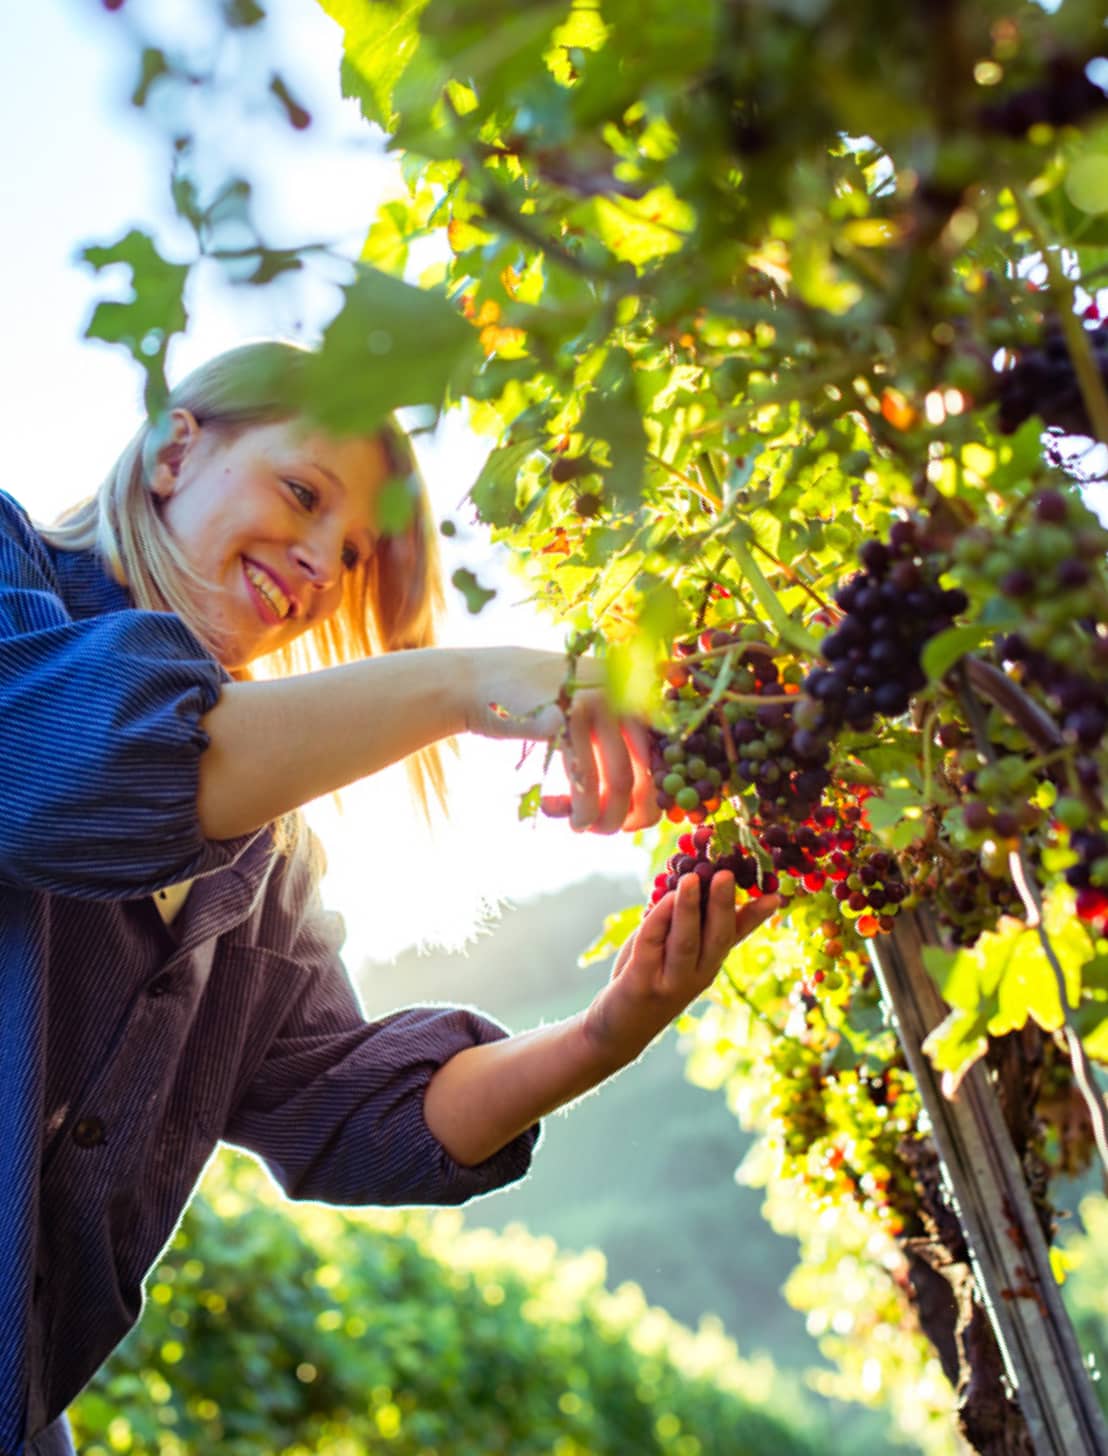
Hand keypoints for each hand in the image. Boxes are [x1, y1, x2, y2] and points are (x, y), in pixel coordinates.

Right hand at [463, 646, 658, 833]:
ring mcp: (594, 703)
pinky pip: (584, 780)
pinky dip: (577, 808)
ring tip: (579, 827)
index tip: (628, 822)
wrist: (480, 679)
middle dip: (625, 816)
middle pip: (641, 774)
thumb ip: (615, 745)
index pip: (660, 758)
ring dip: (600, 818)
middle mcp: (622, 693)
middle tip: (602, 831)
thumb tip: (644, 812)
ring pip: (617, 782)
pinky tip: (554, 809)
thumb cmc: (535, 706)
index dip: (649, 799)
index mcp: (633, 692)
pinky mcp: (565, 718)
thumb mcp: (584, 715)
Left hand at [581, 874, 780, 1071]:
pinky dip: (658, 920)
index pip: (736, 935)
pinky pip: (652, 947)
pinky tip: (661, 899)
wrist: (619, 1029)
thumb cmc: (649, 977)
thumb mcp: (676, 951)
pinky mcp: (642, 984)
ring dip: (690, 909)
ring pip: (686, 942)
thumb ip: (690, 923)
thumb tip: (700, 878)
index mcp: (710, 962)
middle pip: (717, 937)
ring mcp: (672, 981)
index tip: (776, 894)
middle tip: (725, 873)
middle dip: (722, 904)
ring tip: (691, 879)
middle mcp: (698, 974)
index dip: (755, 915)